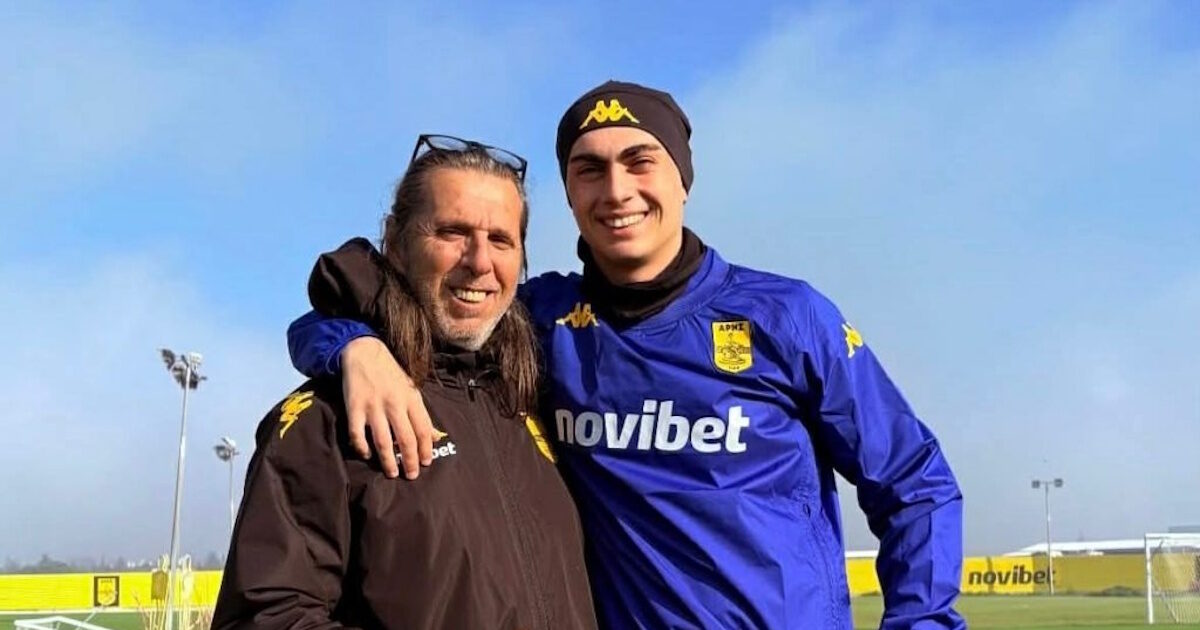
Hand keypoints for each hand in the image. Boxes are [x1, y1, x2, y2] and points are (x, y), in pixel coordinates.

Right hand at [340, 336, 434, 478]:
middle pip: (406, 439)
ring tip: (392, 473)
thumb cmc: (391, 374)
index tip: (426, 463)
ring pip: (383, 441)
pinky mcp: (354, 407)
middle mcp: (394, 404)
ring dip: (388, 461)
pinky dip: (362, 447)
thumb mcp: (411, 390)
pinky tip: (366, 455)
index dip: (426, 449)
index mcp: (411, 399)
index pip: (423, 429)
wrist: (364, 352)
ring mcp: (373, 406)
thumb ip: (422, 415)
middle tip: (411, 476)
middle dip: (410, 461)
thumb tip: (436, 437)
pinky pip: (357, 434)